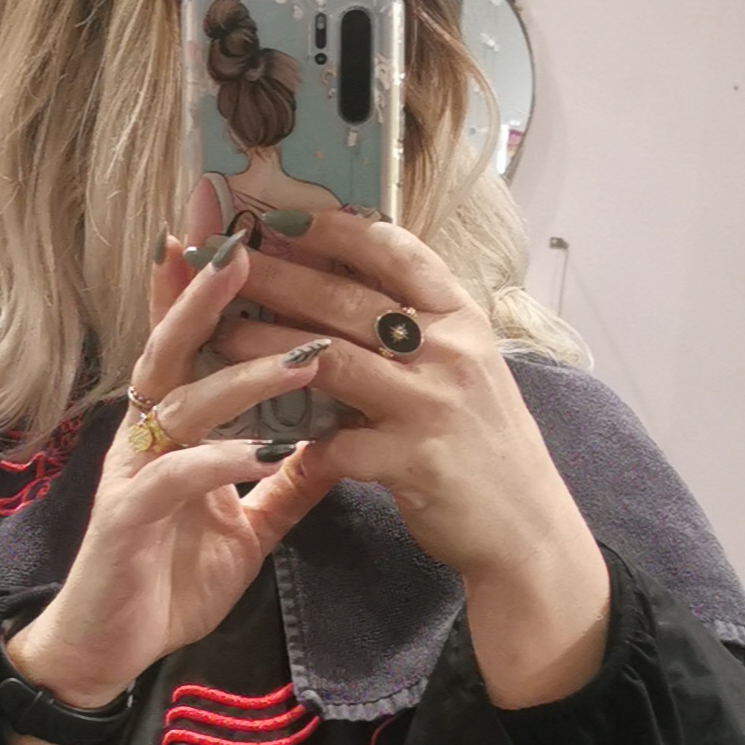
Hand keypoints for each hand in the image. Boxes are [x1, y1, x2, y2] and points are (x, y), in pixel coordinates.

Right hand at [4, 234, 343, 744]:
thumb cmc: (167, 578)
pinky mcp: (126, 520)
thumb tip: (338, 444)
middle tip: (247, 243)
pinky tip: (258, 451)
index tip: (239, 225)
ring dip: (243, 378)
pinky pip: (173, 478)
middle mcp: (144, 435)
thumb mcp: (245, 526)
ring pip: (181, 404)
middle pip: (171, 347)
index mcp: (169, 427)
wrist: (108, 650)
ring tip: (306, 357)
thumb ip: (284, 483)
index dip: (205, 286)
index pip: (189, 342)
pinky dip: (217, 461)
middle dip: (205, 294)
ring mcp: (131, 473)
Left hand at [211, 208, 610, 708]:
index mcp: (461, 319)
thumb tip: (346, 285)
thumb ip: (416, 329)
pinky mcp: (412, 461)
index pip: (394, 251)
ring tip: (216, 338)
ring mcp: (432, 405)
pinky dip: (296, 440)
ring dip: (265, 347)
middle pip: (346, 299)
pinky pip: (336, 442)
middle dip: (276, 276)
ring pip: (328, 360)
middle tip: (221, 260)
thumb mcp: (466, 368)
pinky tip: (258, 437)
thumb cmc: (484, 442)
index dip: (334, 229)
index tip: (282, 216)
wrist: (527, 528)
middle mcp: (450, 351)